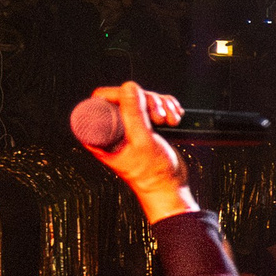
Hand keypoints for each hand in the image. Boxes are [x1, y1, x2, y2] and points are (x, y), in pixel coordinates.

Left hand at [78, 83, 191, 221]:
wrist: (170, 187)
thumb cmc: (151, 174)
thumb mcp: (142, 141)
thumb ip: (134, 114)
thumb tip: (128, 87)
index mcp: (102, 134)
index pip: (102, 99)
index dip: (120, 96)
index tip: (137, 106)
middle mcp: (114, 128)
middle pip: (126, 95)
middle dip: (147, 101)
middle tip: (158, 117)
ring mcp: (131, 126)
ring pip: (142, 98)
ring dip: (160, 104)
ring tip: (169, 120)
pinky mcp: (146, 126)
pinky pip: (155, 105)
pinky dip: (167, 107)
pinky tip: (174, 118)